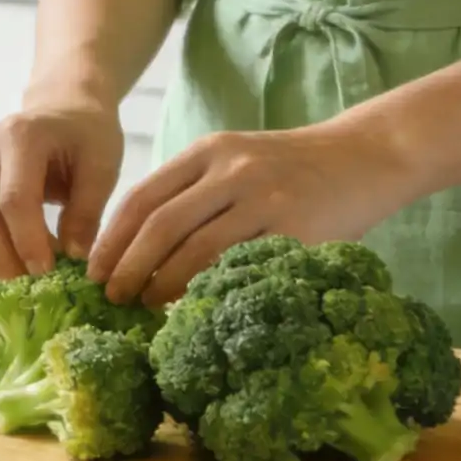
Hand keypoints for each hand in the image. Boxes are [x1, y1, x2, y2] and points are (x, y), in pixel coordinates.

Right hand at [0, 96, 124, 278]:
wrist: (61, 108)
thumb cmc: (86, 136)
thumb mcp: (102, 165)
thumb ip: (88, 210)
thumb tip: (73, 259)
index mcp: (21, 136)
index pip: (14, 200)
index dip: (29, 242)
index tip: (50, 274)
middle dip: (4, 260)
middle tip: (34, 289)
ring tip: (23, 281)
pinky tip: (8, 265)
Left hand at [88, 122, 421, 305]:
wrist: (367, 155)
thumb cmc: (292, 169)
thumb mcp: (236, 161)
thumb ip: (193, 192)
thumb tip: (137, 247)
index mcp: (208, 153)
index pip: (142, 197)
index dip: (112, 238)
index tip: (94, 271)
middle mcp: (231, 170)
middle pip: (160, 224)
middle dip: (128, 266)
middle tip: (113, 297)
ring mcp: (264, 198)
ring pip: (195, 249)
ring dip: (162, 284)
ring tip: (146, 306)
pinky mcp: (295, 228)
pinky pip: (241, 265)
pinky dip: (211, 289)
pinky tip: (196, 308)